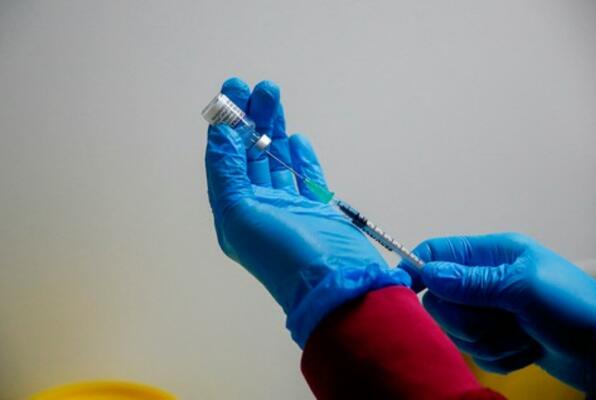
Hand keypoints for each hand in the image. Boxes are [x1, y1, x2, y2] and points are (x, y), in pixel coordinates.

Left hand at [205, 78, 409, 346]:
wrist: (337, 287)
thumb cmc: (285, 255)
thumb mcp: (242, 215)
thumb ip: (227, 173)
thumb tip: (220, 134)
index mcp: (235, 212)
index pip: (225, 160)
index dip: (226, 125)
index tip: (232, 91)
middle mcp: (259, 209)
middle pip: (251, 155)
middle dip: (253, 119)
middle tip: (260, 87)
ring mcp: (290, 208)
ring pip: (278, 161)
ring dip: (275, 130)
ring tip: (275, 97)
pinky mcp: (316, 209)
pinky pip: (304, 177)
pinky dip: (300, 158)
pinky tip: (297, 139)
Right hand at [414, 233, 595, 391]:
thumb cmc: (573, 308)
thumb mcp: (523, 288)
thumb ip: (472, 282)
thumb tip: (428, 273)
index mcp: (491, 254)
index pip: (438, 252)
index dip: (416, 268)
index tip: (402, 289)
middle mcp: (485, 280)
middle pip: (441, 299)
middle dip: (466, 318)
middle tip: (498, 320)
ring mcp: (490, 310)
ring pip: (456, 329)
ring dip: (487, 340)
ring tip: (520, 336)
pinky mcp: (495, 337)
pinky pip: (474, 351)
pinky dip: (498, 355)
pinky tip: (525, 350)